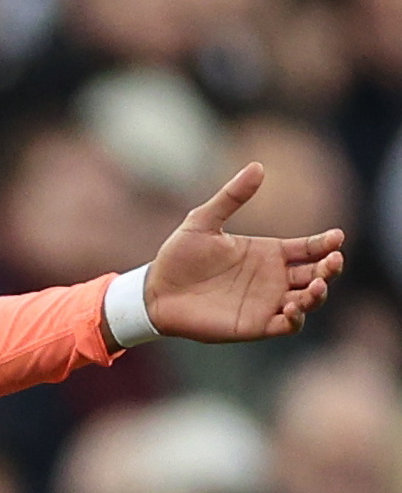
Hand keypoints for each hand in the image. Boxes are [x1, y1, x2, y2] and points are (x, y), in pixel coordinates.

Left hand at [145, 163, 345, 342]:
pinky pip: (286, 326)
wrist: (155, 290)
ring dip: (318, 294)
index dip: (326, 243)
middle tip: (334, 260)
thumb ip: (231, 196)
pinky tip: (291, 308)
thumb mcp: (203, 220)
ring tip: (317, 283)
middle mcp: (273, 278)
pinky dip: (295, 319)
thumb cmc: (179, 255)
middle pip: (316, 273)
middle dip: (331, 267)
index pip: (308, 248)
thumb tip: (257, 166)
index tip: (336, 237)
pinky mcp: (256, 325)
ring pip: (308, 300)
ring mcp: (267, 302)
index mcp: (268, 252)